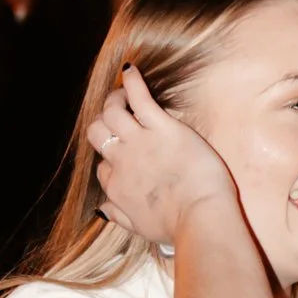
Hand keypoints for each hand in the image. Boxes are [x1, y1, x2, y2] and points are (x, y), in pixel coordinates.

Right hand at [87, 63, 241, 248]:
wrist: (199, 217)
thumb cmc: (176, 226)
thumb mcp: (140, 228)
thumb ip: (119, 216)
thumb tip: (103, 209)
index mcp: (116, 187)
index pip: (103, 167)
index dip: (111, 161)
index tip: (125, 159)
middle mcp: (122, 161)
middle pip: (98, 134)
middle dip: (103, 125)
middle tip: (116, 118)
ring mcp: (139, 142)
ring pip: (111, 113)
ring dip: (114, 100)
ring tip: (121, 94)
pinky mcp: (162, 127)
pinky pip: (140, 98)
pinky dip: (133, 82)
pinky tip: (132, 70)